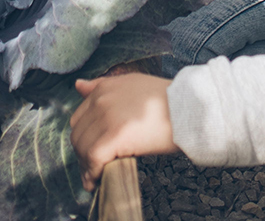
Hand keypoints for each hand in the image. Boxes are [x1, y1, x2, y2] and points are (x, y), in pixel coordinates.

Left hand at [70, 74, 176, 190]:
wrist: (186, 107)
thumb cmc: (164, 99)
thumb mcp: (130, 83)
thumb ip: (101, 86)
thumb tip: (78, 85)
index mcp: (104, 88)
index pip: (78, 118)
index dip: (82, 138)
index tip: (89, 151)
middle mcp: (101, 100)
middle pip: (78, 134)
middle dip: (82, 154)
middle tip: (93, 168)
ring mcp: (107, 117)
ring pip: (83, 148)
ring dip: (86, 166)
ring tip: (95, 176)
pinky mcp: (116, 135)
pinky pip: (94, 158)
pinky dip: (92, 172)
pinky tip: (96, 181)